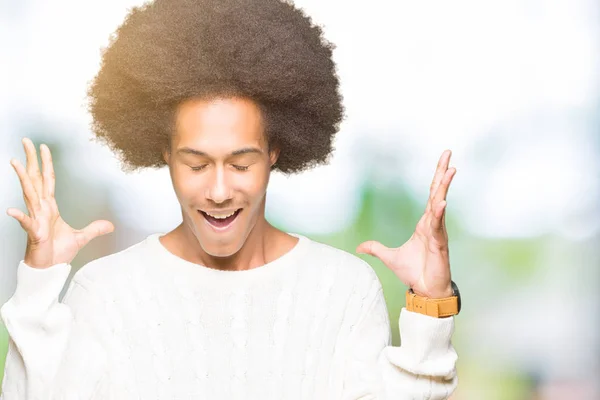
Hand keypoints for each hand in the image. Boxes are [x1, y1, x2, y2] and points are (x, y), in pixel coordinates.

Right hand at [6, 138, 114, 268]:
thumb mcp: (81, 238)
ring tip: (15, 162)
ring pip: (29, 194)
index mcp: (50, 207)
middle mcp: (40, 209)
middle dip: (31, 160)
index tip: (43, 146)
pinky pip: (27, 224)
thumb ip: (94, 229)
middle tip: (26, 140)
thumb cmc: (58, 253)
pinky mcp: (35, 234)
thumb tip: (110, 225)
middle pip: (35, 179)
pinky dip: (20, 217)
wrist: (49, 270)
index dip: (46, 163)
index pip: (48, 180)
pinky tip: (11, 210)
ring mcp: (36, 220)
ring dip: (22, 179)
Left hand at [356, 150, 455, 298]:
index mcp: (425, 223)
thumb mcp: (389, 257)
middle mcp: (433, 224)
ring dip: (444, 188)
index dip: (436, 177)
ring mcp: (438, 233)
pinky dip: (439, 214)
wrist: (424, 291)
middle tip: (448, 154)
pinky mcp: (440, 244)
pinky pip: (438, 226)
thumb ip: (376, 249)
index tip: (444, 161)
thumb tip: (359, 247)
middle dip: (443, 173)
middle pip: (437, 193)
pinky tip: (441, 202)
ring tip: (450, 171)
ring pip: (441, 205)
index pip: (431, 194)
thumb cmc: (414, 273)